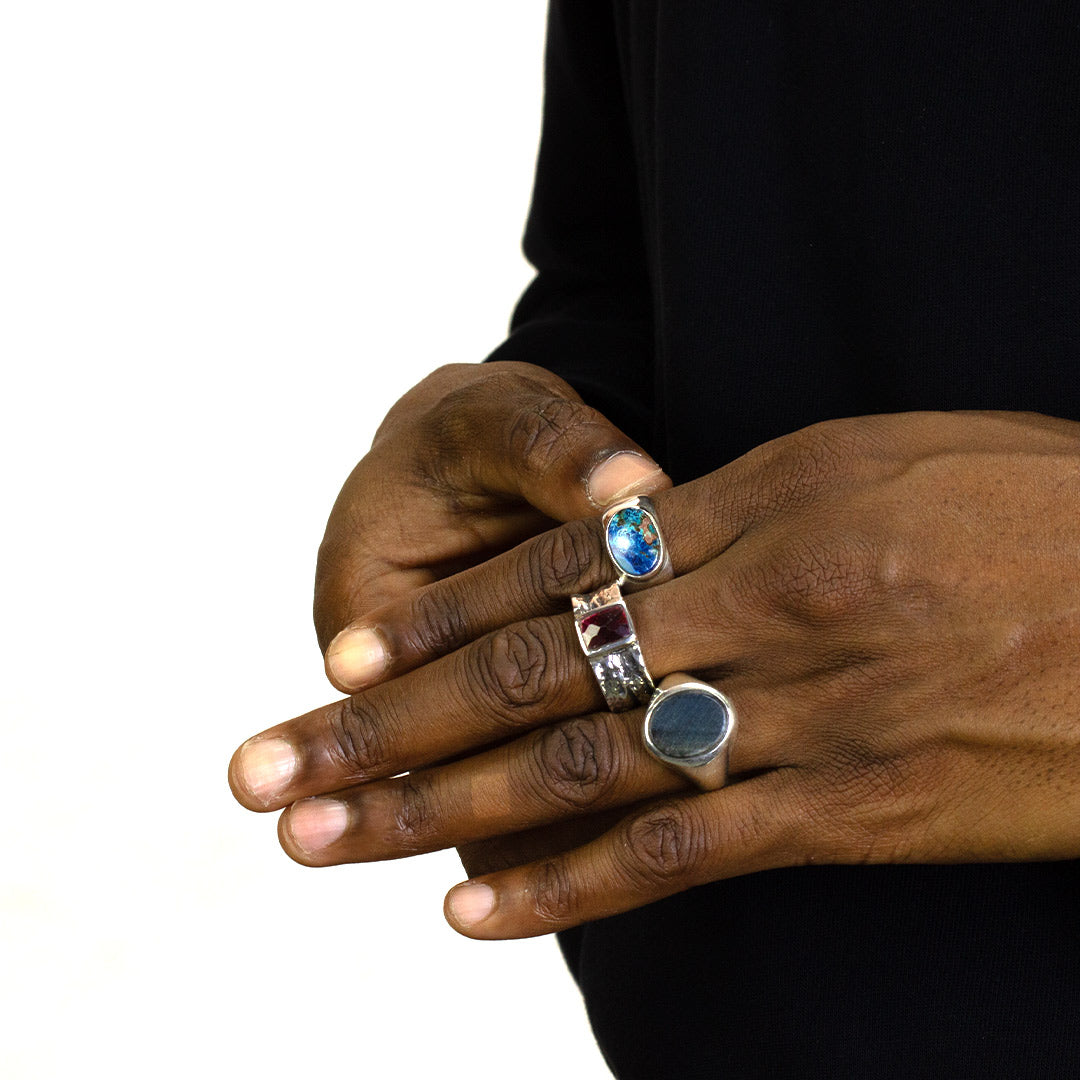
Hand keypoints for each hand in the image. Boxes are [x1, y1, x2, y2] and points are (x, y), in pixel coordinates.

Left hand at [230, 411, 1079, 938]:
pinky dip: (568, 884)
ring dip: (437, 809)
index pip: (557, 568)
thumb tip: (643, 530)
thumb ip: (753, 500)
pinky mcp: (852, 809)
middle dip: (387, 721)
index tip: (343, 653)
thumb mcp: (887, 457)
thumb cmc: (1046, 507)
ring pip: (578, 765)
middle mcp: (766, 604)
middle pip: (532, 669)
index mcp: (772, 497)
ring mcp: (804, 713)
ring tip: (328, 840)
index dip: (439, 614)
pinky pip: (681, 853)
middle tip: (274, 763)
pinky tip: (471, 910)